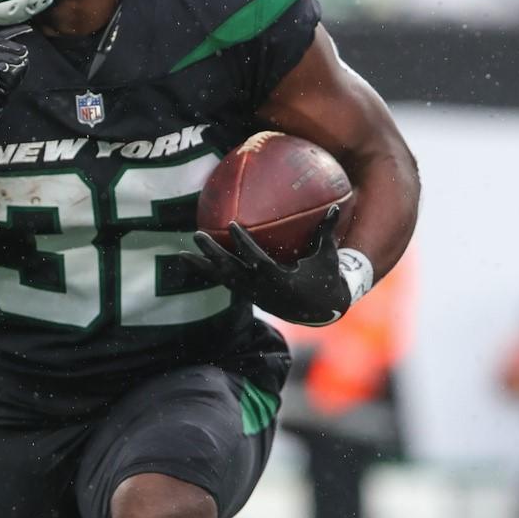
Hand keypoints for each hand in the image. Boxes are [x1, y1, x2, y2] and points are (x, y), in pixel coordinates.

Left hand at [183, 205, 351, 325]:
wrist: (320, 311)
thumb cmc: (324, 277)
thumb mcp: (327, 256)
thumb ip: (327, 231)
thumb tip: (336, 206)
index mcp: (281, 280)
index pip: (258, 260)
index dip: (245, 244)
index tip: (232, 225)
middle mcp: (263, 290)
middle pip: (233, 271)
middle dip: (214, 253)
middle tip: (197, 235)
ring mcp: (254, 294)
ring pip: (224, 279)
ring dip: (203, 266)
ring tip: (182, 254)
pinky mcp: (249, 296)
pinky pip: (226, 283)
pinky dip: (209, 272)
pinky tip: (193, 261)